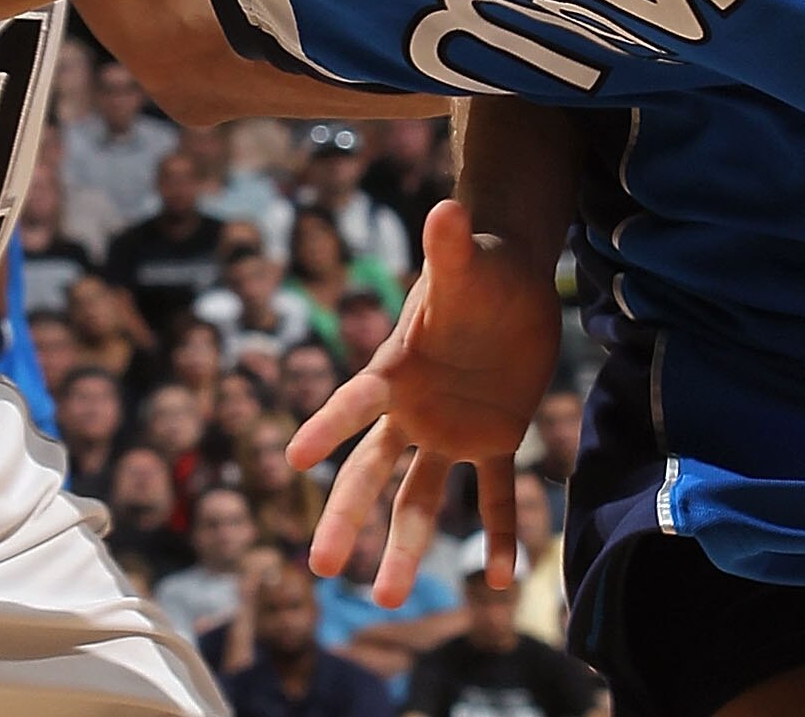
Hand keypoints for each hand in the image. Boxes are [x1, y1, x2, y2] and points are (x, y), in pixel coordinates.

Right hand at [289, 199, 561, 605]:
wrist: (511, 282)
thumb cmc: (479, 267)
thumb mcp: (467, 261)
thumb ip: (452, 245)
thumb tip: (448, 206)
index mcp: (398, 369)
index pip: (356, 402)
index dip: (328, 426)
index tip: (293, 460)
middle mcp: (414, 410)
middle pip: (371, 472)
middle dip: (346, 518)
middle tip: (320, 568)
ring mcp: (450, 429)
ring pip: (421, 497)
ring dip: (407, 546)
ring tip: (389, 598)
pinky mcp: (493, 437)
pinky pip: (495, 494)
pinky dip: (500, 535)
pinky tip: (502, 579)